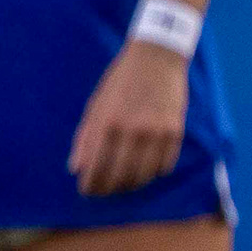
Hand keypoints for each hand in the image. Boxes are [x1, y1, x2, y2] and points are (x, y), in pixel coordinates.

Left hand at [69, 42, 189, 196]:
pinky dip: (153, 172)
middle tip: (104, 190)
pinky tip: (145, 168)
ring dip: (131, 184)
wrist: (156, 59)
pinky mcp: (176, 132)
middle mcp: (132, 131)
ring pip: (144, 175)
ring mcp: (157, 133)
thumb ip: (85, 138)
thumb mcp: (95, 106)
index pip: (97, 167)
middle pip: (120, 176)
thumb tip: (76, 168)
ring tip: (123, 182)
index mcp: (107, 123)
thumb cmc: (120, 82)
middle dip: (109, 188)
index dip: (91, 185)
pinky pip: (164, 166)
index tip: (87, 191)